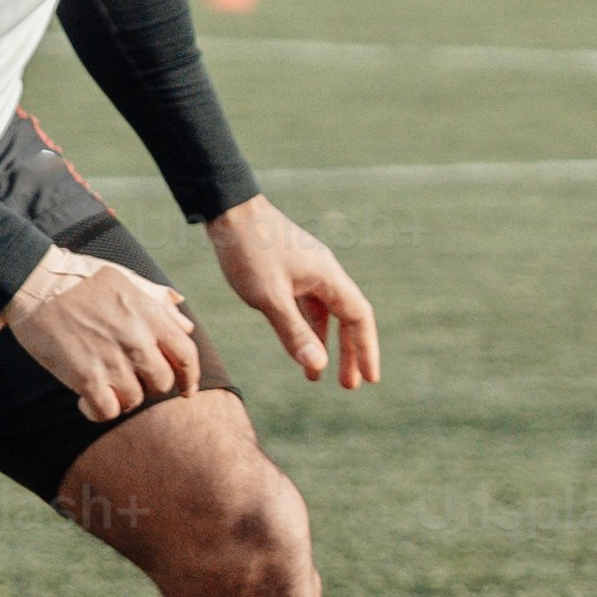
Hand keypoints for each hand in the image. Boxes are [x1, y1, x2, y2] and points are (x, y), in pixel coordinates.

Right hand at [0, 244, 207, 420]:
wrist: (36, 283)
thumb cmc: (80, 278)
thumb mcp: (127, 280)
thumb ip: (159, 303)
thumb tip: (186, 326)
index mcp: (149, 315)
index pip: (186, 354)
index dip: (189, 377)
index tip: (185, 390)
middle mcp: (136, 340)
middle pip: (161, 383)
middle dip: (148, 385)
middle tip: (129, 379)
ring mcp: (112, 360)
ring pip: (134, 400)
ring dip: (121, 398)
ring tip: (104, 386)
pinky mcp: (86, 377)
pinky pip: (107, 411)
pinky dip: (99, 412)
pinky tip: (86, 402)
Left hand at [204, 196, 381, 391]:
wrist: (227, 211)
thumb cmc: (248, 250)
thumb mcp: (269, 297)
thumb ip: (294, 333)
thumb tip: (320, 366)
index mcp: (328, 276)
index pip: (359, 317)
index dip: (366, 349)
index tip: (369, 379)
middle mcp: (324, 273)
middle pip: (346, 317)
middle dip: (349, 353)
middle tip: (348, 386)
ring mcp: (307, 271)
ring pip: (325, 314)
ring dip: (325, 344)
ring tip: (318, 375)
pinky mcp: (290, 271)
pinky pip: (306, 305)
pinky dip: (306, 328)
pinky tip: (298, 346)